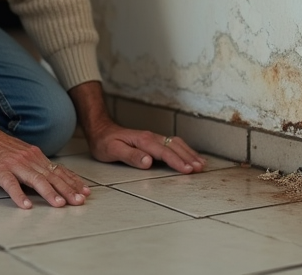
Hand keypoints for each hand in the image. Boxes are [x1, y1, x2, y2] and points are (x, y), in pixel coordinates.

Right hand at [0, 86, 90, 209]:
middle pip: (52, 176)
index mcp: (36, 156)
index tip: (85, 192)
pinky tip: (26, 206)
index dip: (73, 182)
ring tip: (59, 204)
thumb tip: (51, 179)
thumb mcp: (23, 153)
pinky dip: (19, 196)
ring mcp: (15, 165)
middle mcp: (29, 159)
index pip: (59, 170)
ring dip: (49, 193)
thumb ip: (35, 165)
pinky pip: (11, 184)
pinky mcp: (0, 171)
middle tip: (80, 201)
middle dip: (68, 190)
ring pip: (36, 180)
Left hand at [66, 81, 205, 173]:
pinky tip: (190, 156)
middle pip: (174, 146)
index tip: (188, 170)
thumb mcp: (113, 151)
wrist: (101, 130)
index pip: (164, 152)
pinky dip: (184, 150)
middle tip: (200, 169)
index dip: (177, 161)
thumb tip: (149, 162)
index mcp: (143, 140)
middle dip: (188, 157)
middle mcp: (151, 137)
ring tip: (200, 164)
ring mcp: (154, 138)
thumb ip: (131, 156)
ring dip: (189, 153)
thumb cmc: (105, 143)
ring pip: (176, 143)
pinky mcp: (154, 140)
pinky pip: (173, 143)